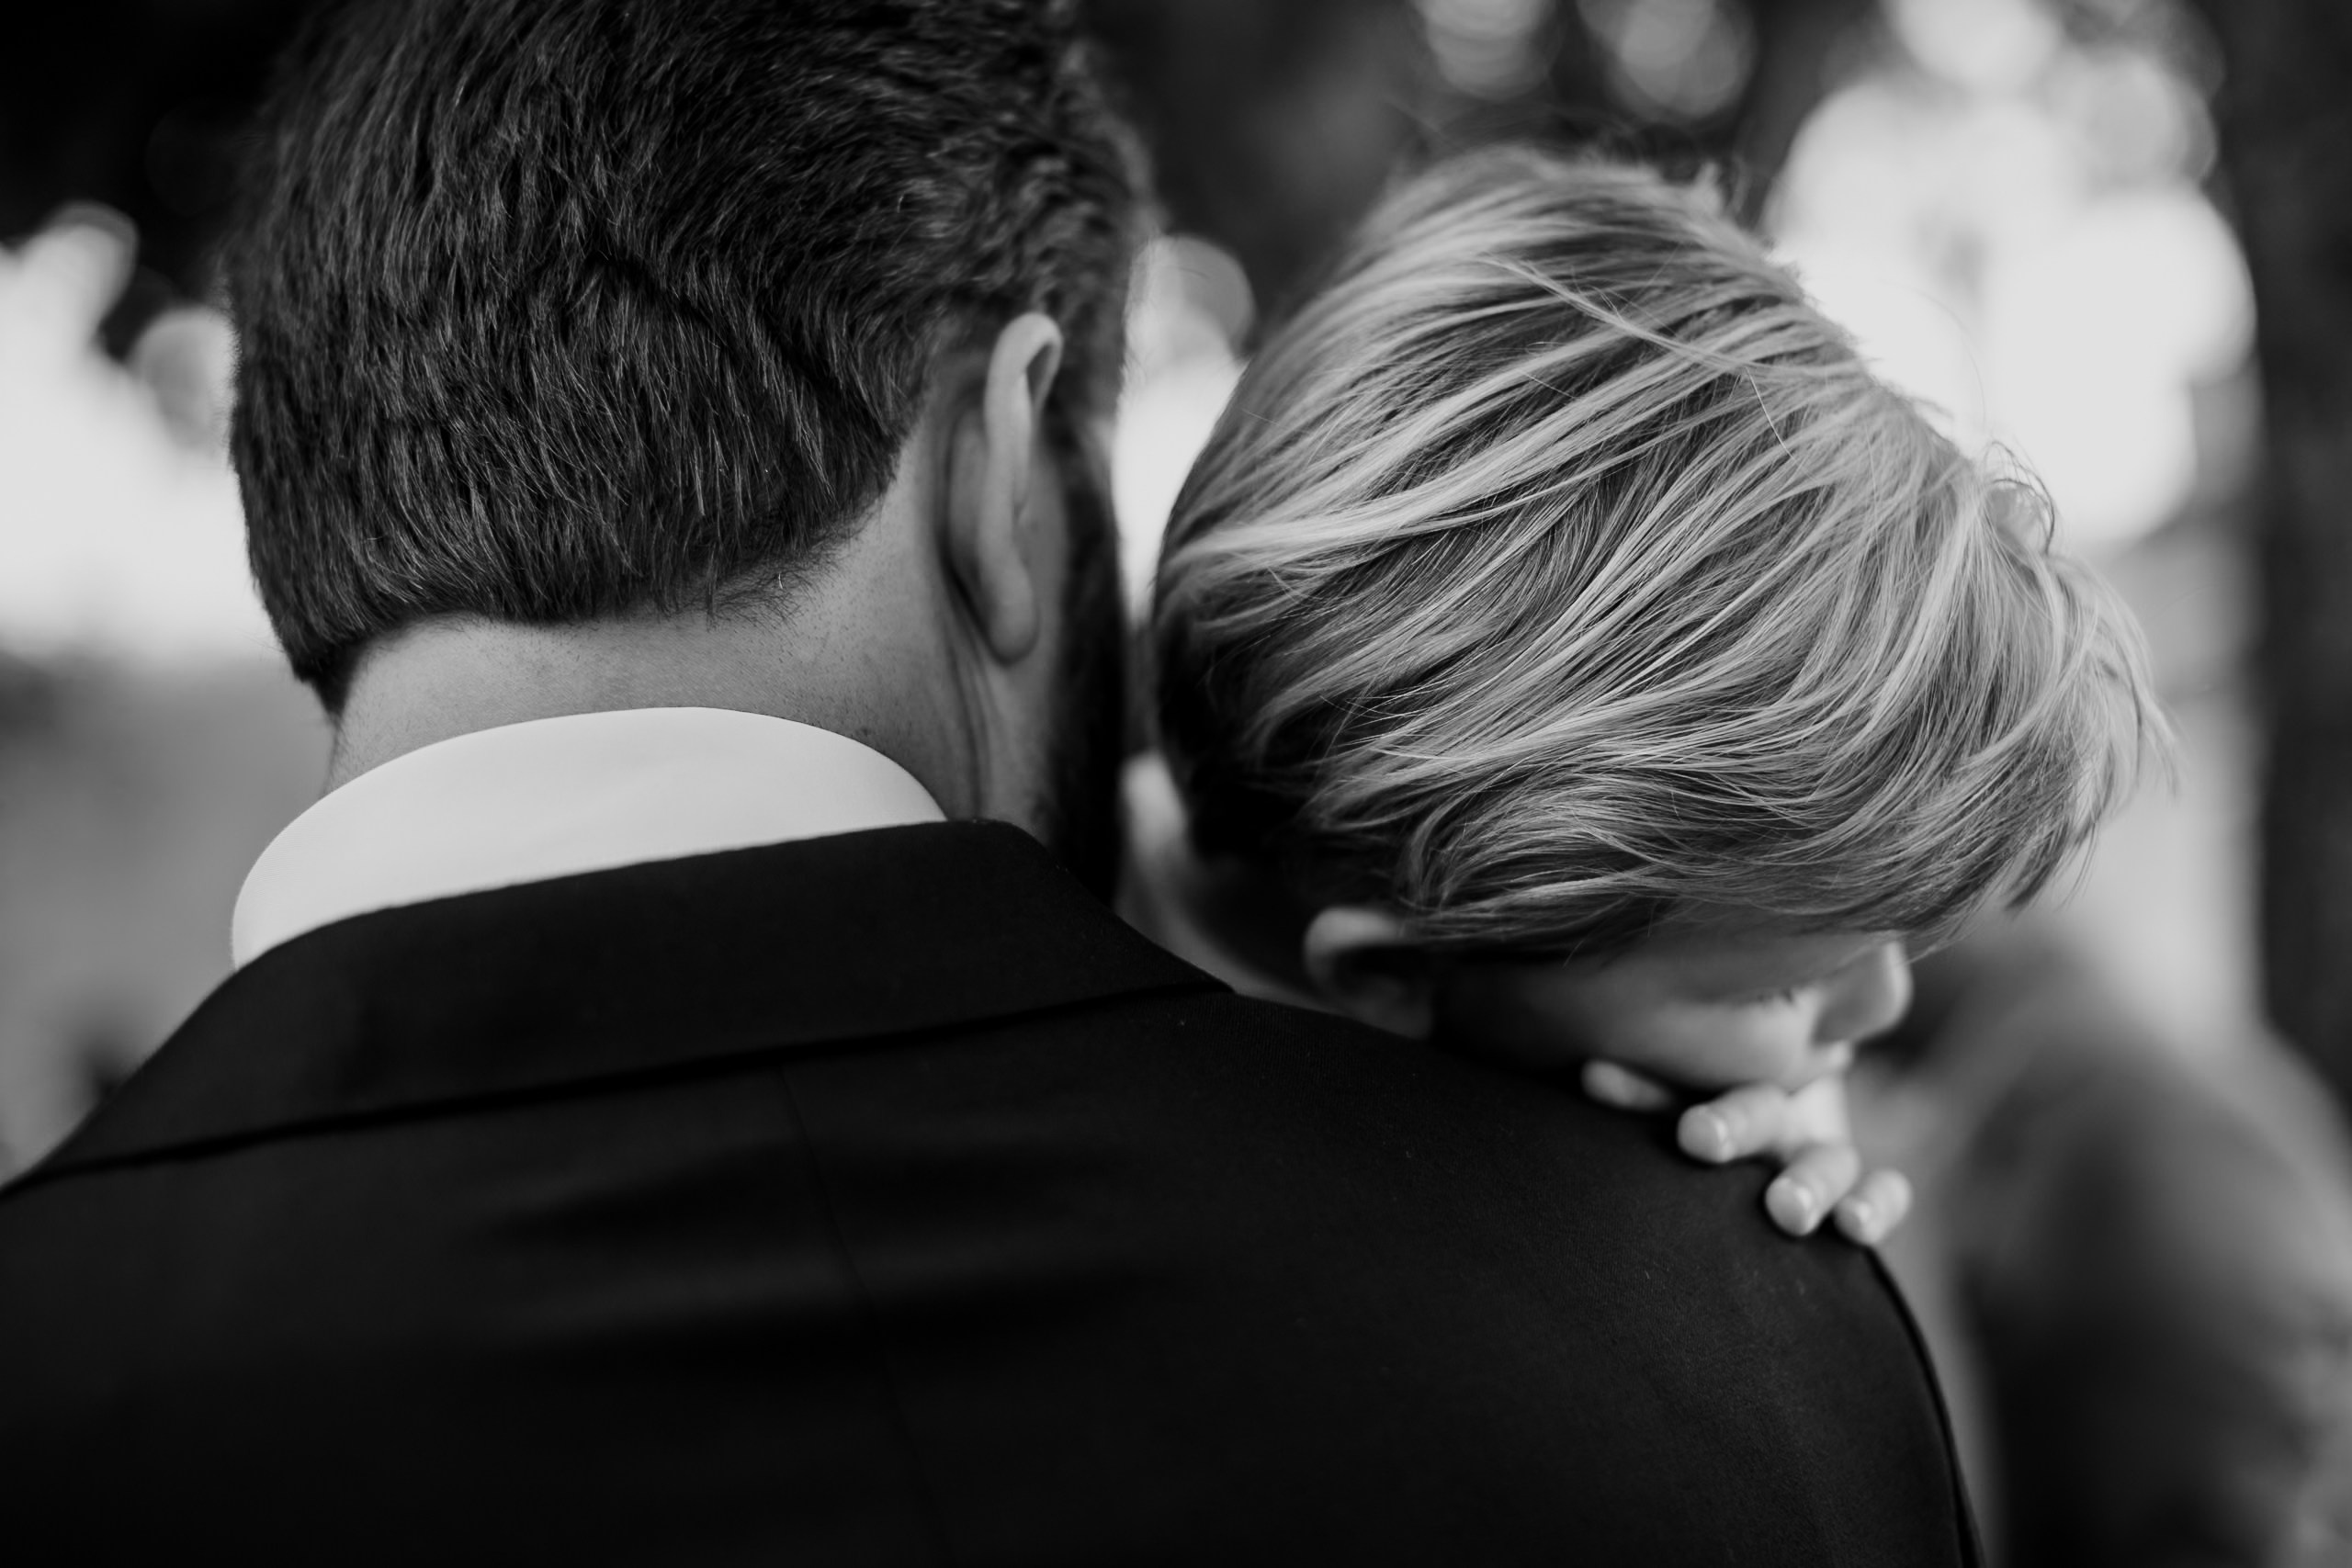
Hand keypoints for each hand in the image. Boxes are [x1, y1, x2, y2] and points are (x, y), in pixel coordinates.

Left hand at [1580, 1061, 1911, 1244]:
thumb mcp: (1657, 1105)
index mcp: (1708, 1082)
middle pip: (1756, 1108)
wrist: (1778, 1127)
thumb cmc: (1684, 1122)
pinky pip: (1881, 1190)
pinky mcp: (1858, 1183)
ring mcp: (1815, 1146)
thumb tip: (1577, 1073)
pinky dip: (1876, 1204)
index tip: (1592, 1080)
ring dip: (1807, 1181)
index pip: (1672, 1079)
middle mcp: (1768, 1111)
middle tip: (1698, 1137)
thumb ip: (1624, 1094)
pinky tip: (1856, 1227)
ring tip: (1785, 1210)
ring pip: (1823, 1157)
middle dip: (1731, 1122)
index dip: (1635, 1083)